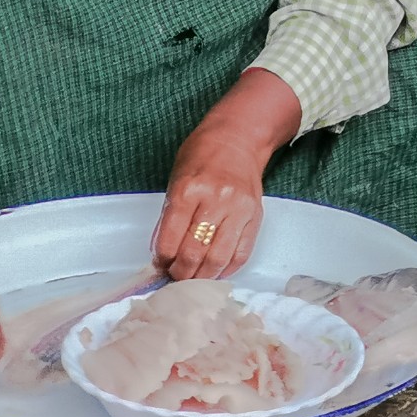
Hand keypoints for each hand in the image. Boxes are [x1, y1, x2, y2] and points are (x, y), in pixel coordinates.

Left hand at [154, 67, 299, 280]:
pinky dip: (227, 269)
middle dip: (181, 273)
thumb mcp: (175, 181)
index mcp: (188, 190)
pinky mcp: (256, 216)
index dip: (162, 260)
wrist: (238, 138)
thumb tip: (162, 254)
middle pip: (194, 253)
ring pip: (218, 258)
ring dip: (203, 276)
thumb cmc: (203, 156)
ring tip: (193, 278)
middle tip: (175, 277)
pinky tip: (216, 271)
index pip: (170, 240)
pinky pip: (241, 253)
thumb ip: (169, 218)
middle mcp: (215, 200)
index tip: (160, 266)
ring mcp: (238, 209)